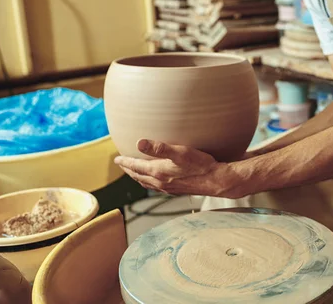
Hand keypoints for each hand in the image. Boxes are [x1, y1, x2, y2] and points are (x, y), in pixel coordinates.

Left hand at [114, 139, 246, 197]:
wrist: (217, 180)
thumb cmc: (200, 165)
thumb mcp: (180, 152)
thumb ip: (159, 147)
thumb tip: (139, 142)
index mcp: (158, 172)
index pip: (136, 167)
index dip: (125, 162)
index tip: (116, 158)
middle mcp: (161, 182)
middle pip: (139, 176)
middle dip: (129, 170)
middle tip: (122, 164)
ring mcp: (169, 188)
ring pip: (147, 183)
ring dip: (138, 177)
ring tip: (135, 172)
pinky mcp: (177, 190)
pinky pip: (157, 187)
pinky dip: (150, 182)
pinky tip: (156, 179)